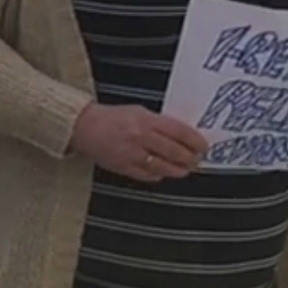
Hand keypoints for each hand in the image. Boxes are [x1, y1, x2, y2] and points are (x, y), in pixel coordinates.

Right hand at [68, 102, 206, 182]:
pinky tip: (163, 172)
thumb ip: (159, 123)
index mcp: (146, 120)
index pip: (179, 132)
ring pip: (163, 166)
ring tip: (184, 169)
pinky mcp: (124, 167)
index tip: (203, 146)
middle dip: (189, 158)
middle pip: (174, 152)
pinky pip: (148, 175)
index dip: (194, 141)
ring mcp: (132, 154)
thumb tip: (180, 134)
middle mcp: (141, 137)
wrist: (84, 127)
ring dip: (178, 170)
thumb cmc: (111, 118)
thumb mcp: (139, 112)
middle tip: (196, 160)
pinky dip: (159, 174)